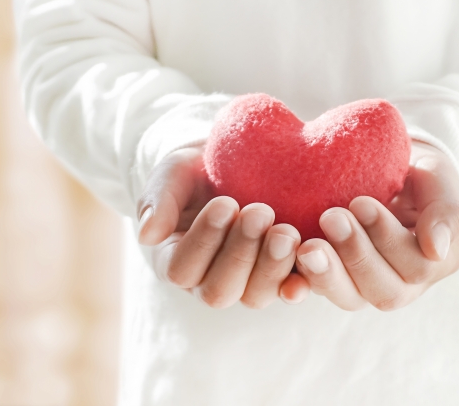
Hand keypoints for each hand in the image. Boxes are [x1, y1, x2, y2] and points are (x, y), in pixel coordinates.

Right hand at [136, 146, 309, 308]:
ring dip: (272, 266)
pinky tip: (312, 260)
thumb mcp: (174, 173)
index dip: (203, 241)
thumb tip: (146, 235)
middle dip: (241, 253)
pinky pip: (288, 289)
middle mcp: (209, 279)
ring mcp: (247, 280)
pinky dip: (299, 283)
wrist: (234, 161)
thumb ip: (159, 200)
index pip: (181, 268)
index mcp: (176, 258)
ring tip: (287, 231)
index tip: (225, 203)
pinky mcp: (280, 274)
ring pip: (254, 296)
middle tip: (261, 212)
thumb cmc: (198, 168)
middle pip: (219, 291)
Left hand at [292, 142, 458, 310]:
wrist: (387, 171)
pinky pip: (319, 292)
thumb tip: (437, 249)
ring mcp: (366, 285)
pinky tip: (289, 273)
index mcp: (434, 262)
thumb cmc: (417, 176)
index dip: (388, 238)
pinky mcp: (335, 279)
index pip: (417, 265)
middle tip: (331, 217)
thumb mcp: (439, 181)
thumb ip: (446, 212)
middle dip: (356, 255)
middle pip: (383, 290)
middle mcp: (403, 283)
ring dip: (328, 274)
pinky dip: (302, 285)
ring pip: (351, 297)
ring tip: (307, 246)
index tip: (361, 202)